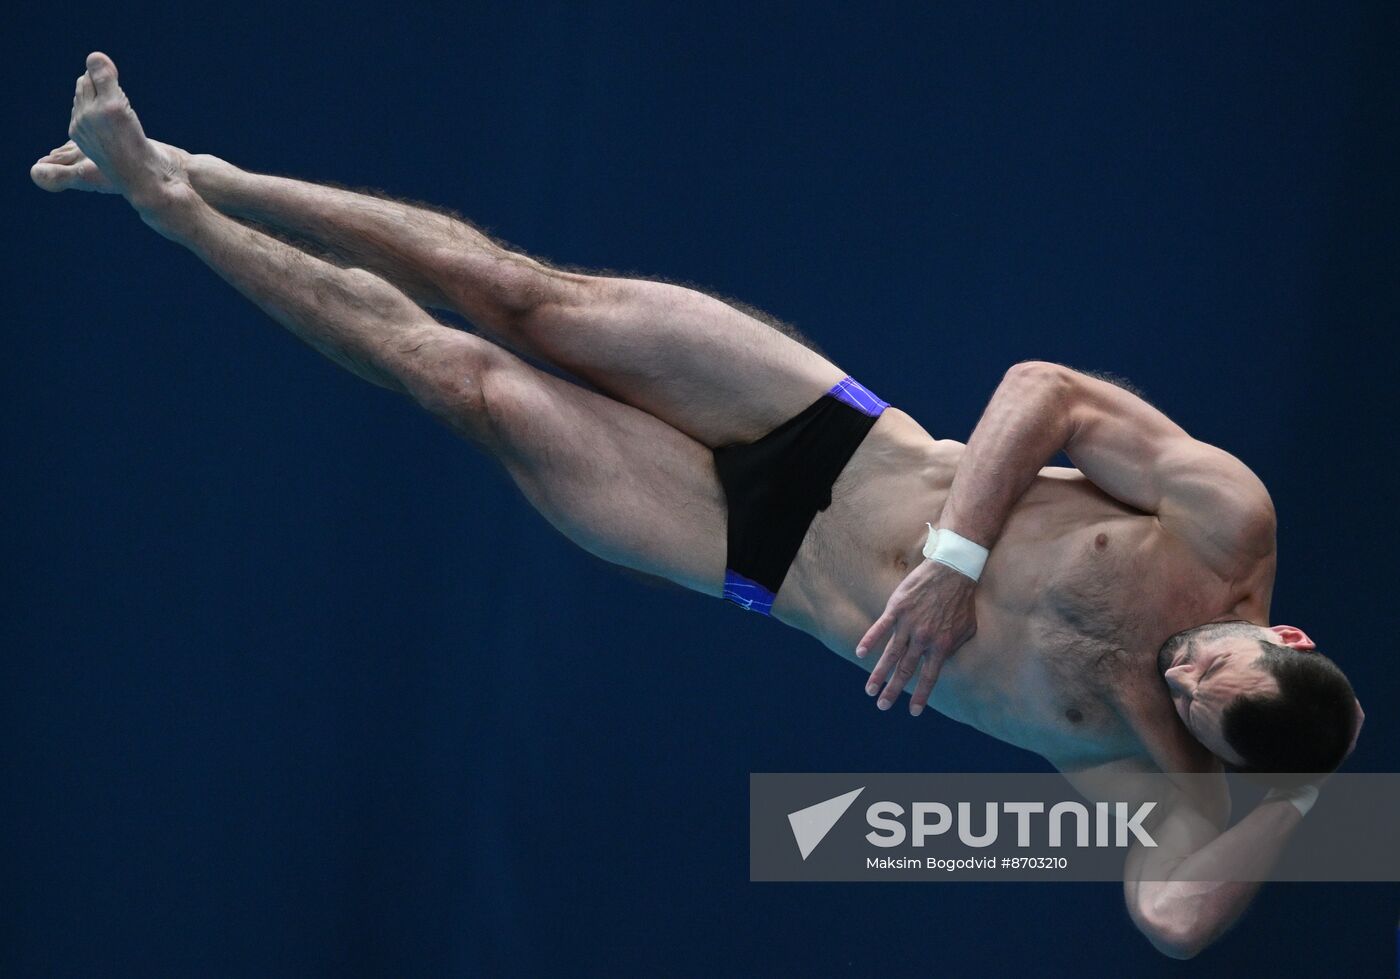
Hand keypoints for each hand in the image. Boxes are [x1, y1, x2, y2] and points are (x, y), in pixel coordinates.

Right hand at [856, 560, 977, 714]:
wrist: (953, 570)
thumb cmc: (962, 601)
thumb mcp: (966, 629)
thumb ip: (954, 647)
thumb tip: (946, 661)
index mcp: (942, 646)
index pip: (929, 676)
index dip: (921, 695)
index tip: (913, 712)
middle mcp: (923, 638)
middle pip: (905, 670)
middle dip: (893, 690)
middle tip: (882, 706)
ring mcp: (908, 623)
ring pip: (891, 654)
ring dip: (879, 674)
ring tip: (870, 690)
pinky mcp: (897, 608)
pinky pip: (880, 628)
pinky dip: (870, 641)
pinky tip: (861, 654)